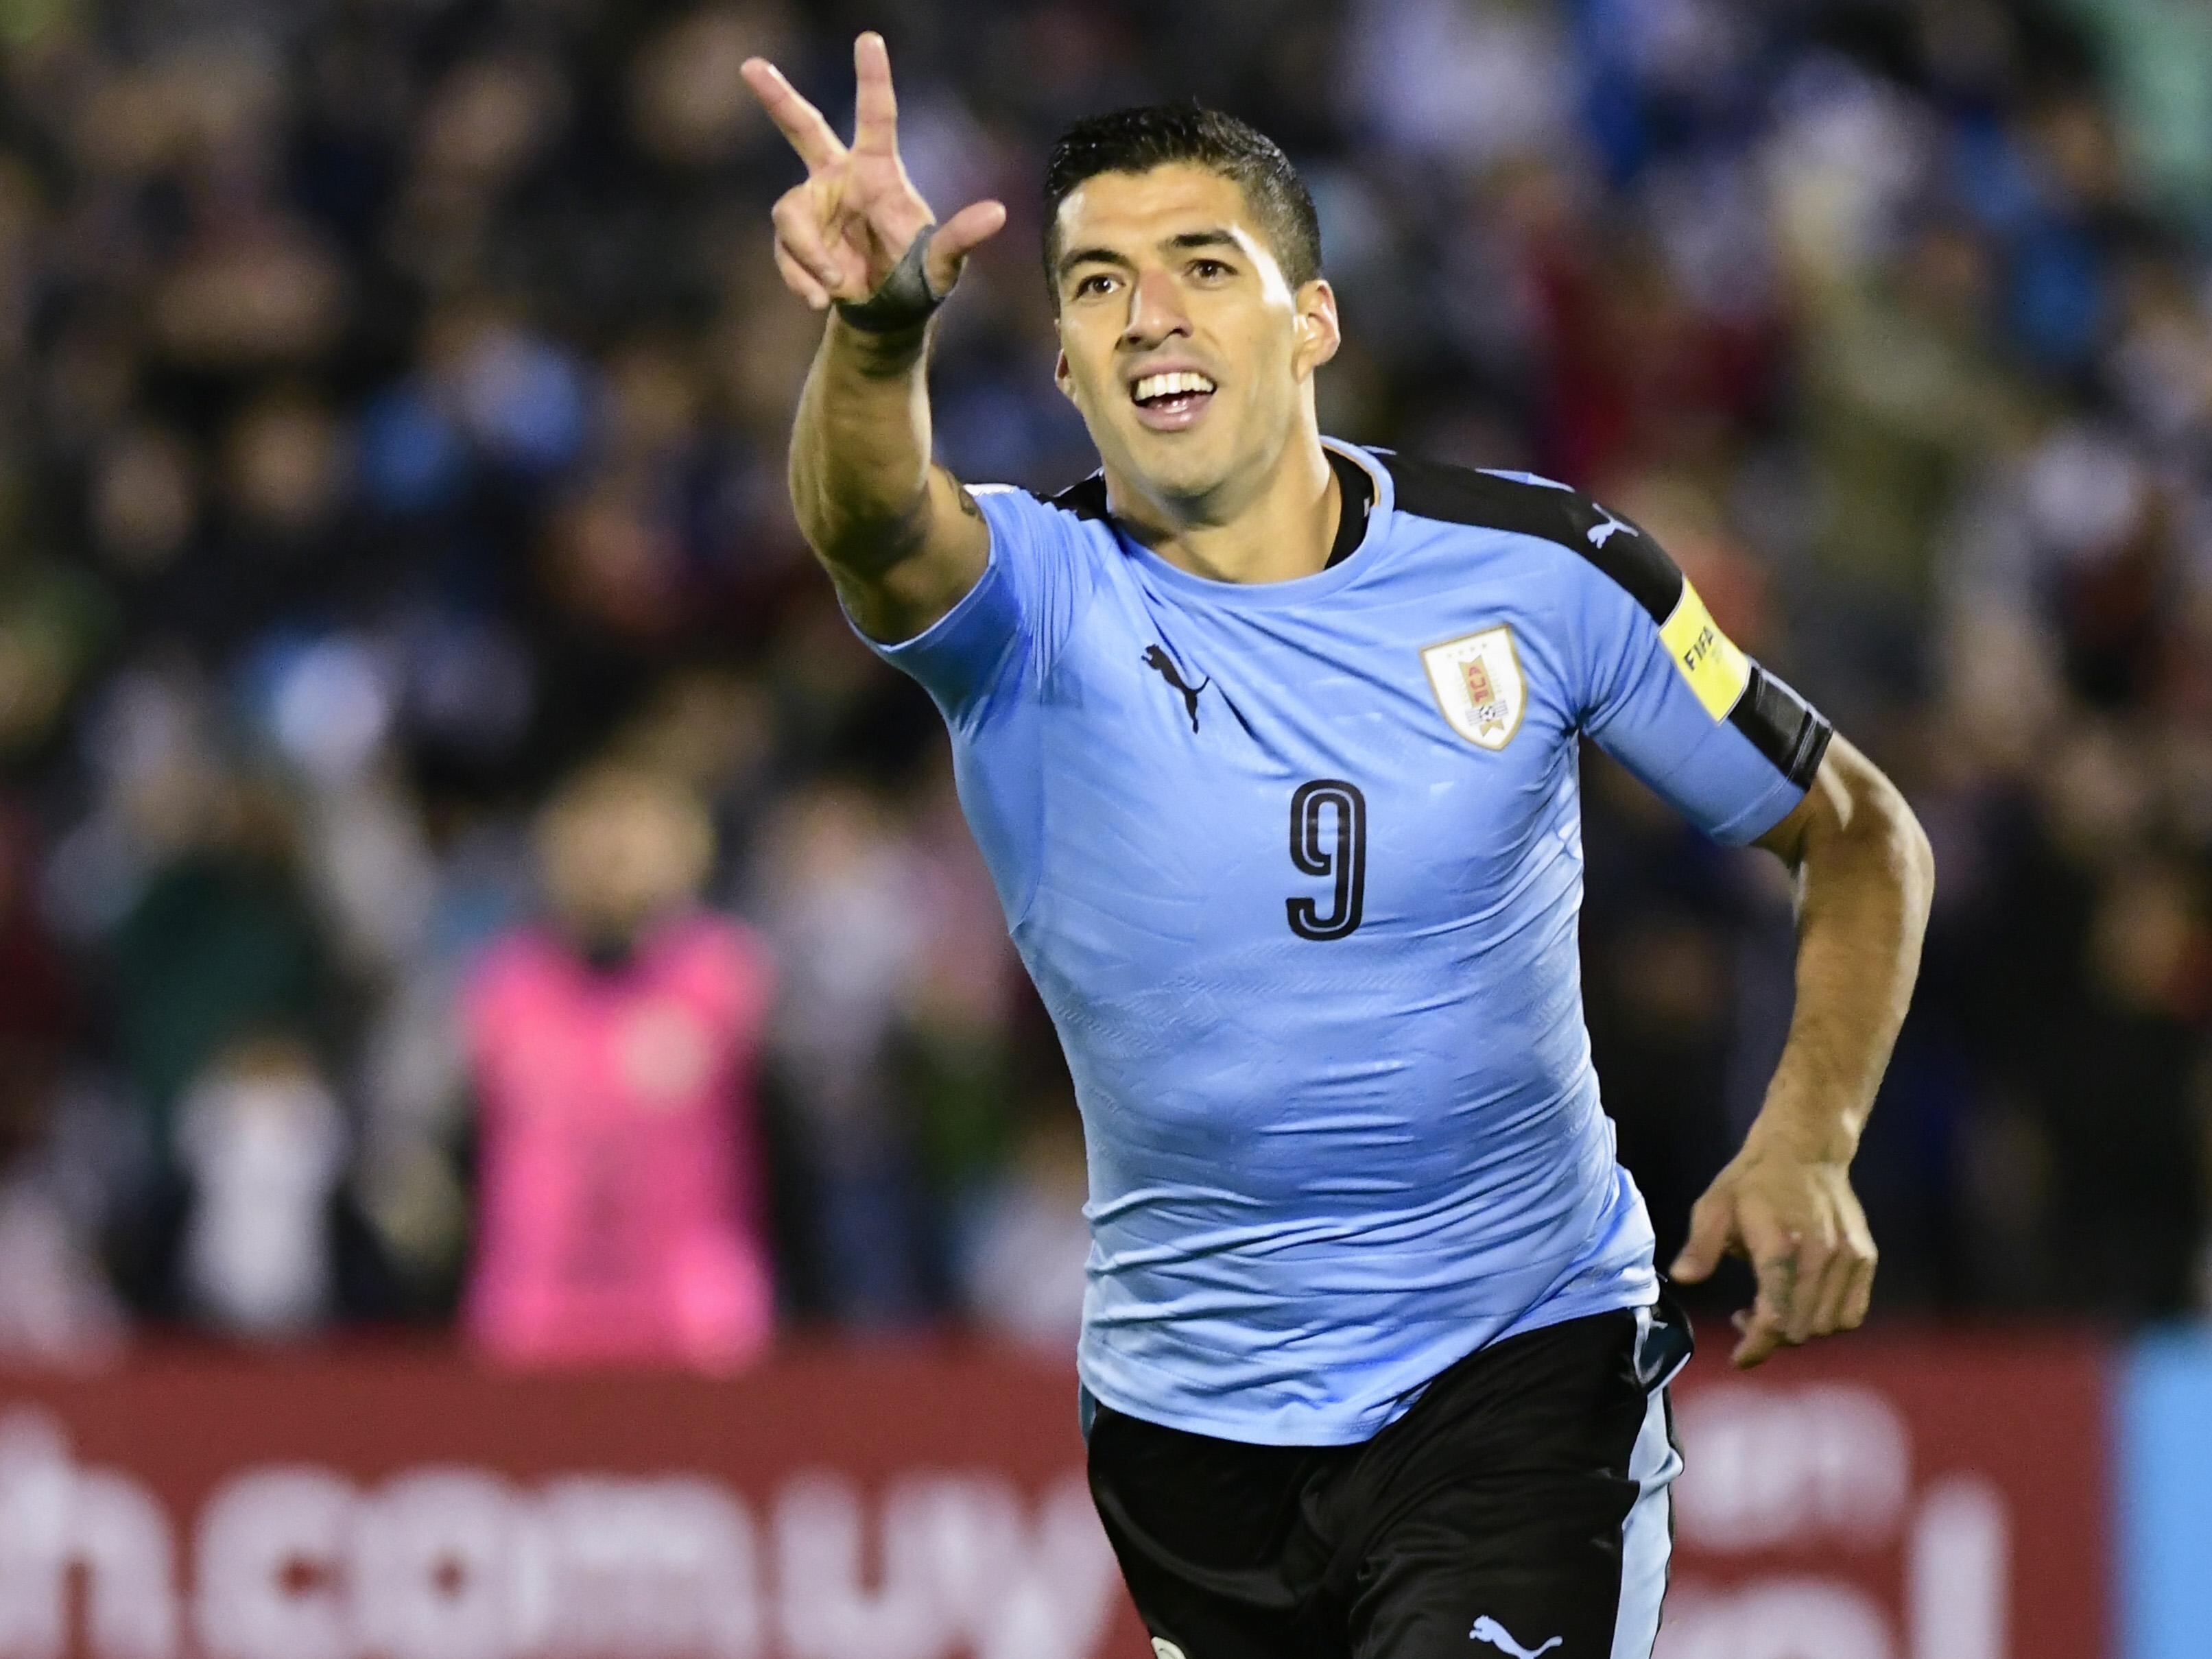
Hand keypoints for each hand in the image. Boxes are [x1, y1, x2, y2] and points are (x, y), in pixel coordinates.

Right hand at [740, 33, 1006, 312]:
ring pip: (789, 213)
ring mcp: (813, 208)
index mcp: (879, 171)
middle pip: (804, 129)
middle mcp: (840, 179)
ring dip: (808, 253)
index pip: (876, 117)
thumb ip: (962, 237)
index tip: (870, 39)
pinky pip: (786, 253)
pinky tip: (822, 298)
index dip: (873, 78)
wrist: (889, 315)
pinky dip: (802, 279)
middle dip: (777, 97)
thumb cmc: (919, 279)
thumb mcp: (943, 263)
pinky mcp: (795, 241)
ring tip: (837, 284)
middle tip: (750, 66)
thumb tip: (999, 212)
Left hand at [1669, 1135, 1877, 1368]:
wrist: (1805, 1151)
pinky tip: (1803, 1304)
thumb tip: (1683, 1278)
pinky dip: (1828, 1321)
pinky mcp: (1865, 1258)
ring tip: (1771, 1310)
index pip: (1776, 1318)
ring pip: (1828, 1326)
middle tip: (1744, 1318)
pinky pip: (1852, 1313)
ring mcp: (1849, 1258)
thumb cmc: (1753, 1180)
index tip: (1738, 1358)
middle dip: (1769, 1338)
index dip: (1756, 1346)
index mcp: (1781, 1246)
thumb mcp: (1714, 1206)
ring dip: (1798, 1331)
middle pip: (1801, 1329)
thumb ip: (1700, 1246)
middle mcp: (1822, 1257)